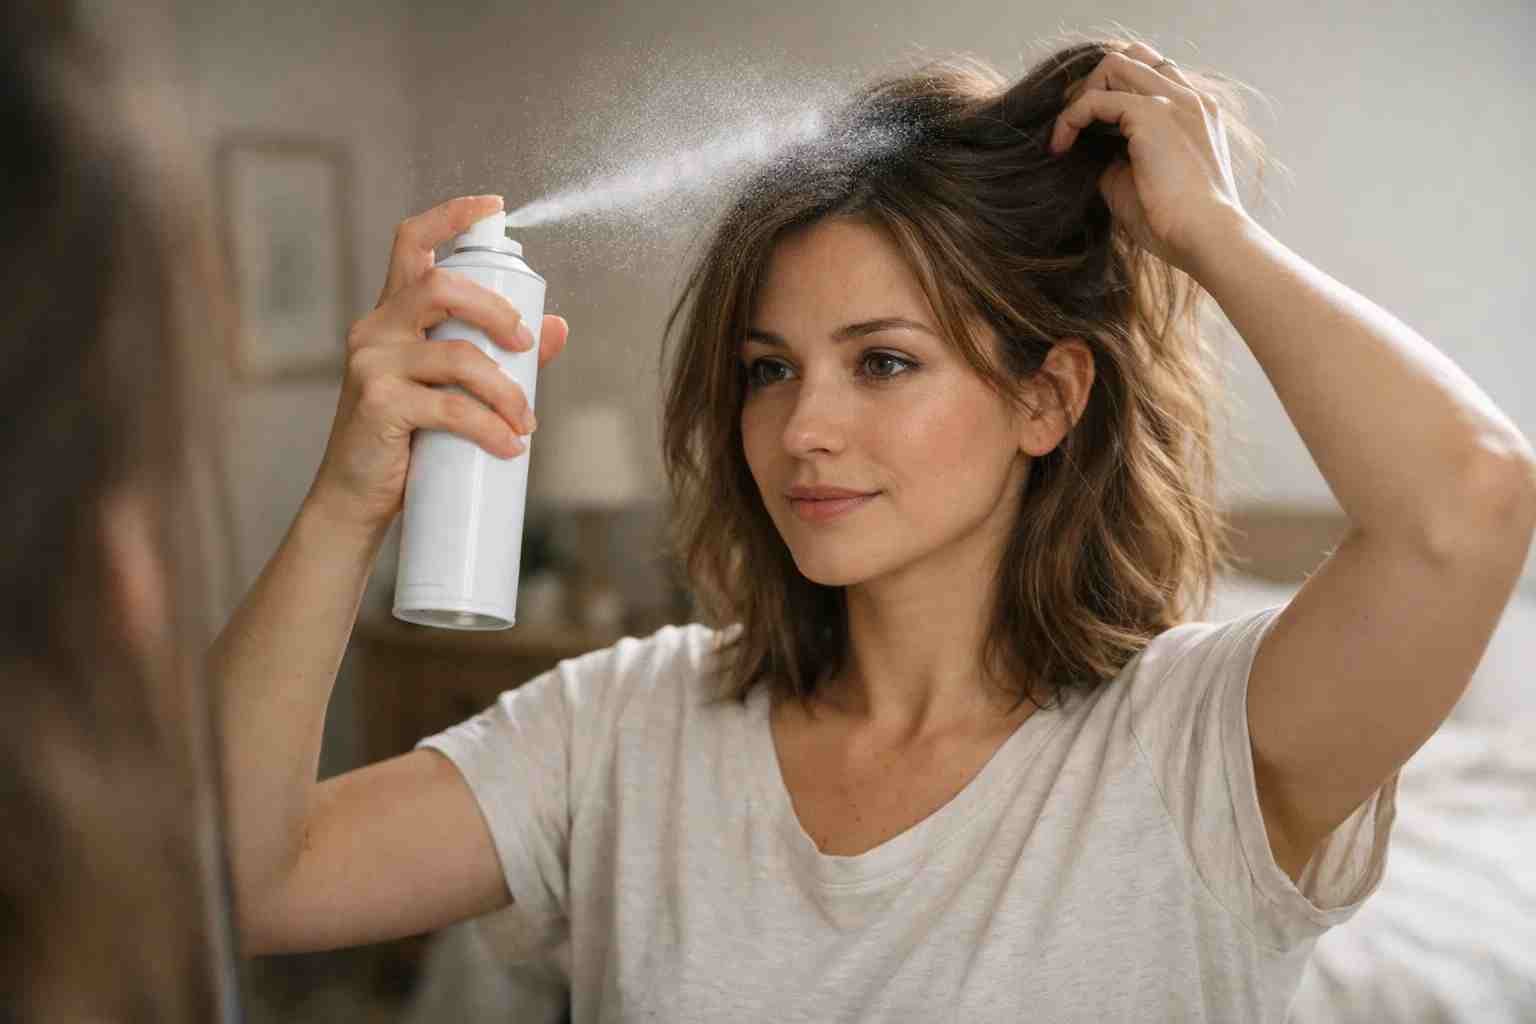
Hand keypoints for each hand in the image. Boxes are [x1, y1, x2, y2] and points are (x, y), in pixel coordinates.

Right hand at [305, 195, 570, 539]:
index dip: (450, 216)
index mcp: (393, 316)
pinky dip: (488, 426)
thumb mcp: (452, 390)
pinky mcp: (378, 404)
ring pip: (457, 354)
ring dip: (506, 389)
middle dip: (496, 310)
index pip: (412, 244)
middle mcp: (376, 329)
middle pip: (440, 285)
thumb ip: (500, 354)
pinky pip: (448, 406)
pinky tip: (509, 445)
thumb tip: (556, 326)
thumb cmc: (407, 441)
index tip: (492, 205)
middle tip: (526, 346)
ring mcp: (372, 364)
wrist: (357, 501)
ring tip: (525, 423)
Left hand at [1048, 42, 1248, 275]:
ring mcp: (1174, 101)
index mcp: (1195, 112)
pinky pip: (1097, 98)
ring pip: (1115, 65)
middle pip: (1132, 58)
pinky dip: (1072, 117)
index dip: (1113, 92)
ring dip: (1083, 95)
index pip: (1151, 74)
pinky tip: (1061, 147)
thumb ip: (1118, 157)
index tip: (1088, 129)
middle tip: (1072, 126)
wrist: (1206, 238)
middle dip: (1094, 85)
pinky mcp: (1153, 115)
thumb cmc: (1177, 224)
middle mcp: (1189, 98)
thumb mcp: (1141, 181)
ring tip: (1066, 135)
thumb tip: (1085, 148)